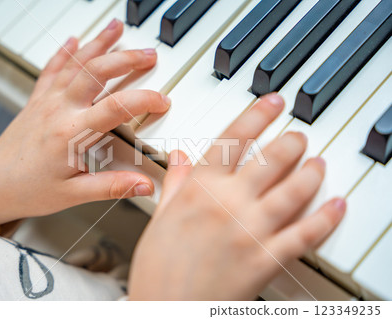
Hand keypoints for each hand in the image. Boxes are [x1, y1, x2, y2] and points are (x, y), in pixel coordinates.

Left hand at [0, 19, 170, 229]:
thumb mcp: (73, 194)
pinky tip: (74, 40)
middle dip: (126, 59)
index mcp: (71, 134)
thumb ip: (111, 187)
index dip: (145, 100)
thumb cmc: (29, 189)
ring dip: (99, 44)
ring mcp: (46, 102)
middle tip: (148, 55)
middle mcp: (59, 110)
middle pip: (96, 72)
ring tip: (116, 29)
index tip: (162, 100)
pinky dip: (64, 52)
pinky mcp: (36, 101)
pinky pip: (51, 69)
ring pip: (76, 63)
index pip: (116, 107)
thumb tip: (142, 185)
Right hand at [128, 94, 345, 299]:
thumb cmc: (158, 267)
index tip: (272, 102)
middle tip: (299, 136)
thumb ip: (175, 182)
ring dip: (312, 172)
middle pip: (271, 159)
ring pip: (294, 190)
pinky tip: (336, 205)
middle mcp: (228, 203)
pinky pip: (305, 234)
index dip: (257, 115)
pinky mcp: (267, 259)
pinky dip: (326, 217)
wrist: (165, 310)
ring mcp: (250, 230)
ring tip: (319, 162)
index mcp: (199, 189)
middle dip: (292, 142)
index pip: (233, 138)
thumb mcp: (161, 216)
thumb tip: (179, 156)